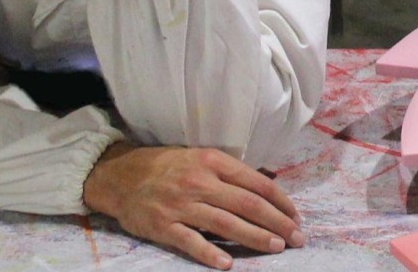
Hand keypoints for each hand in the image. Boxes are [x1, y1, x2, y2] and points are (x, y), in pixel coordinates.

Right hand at [83, 143, 304, 268]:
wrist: (121, 175)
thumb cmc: (167, 166)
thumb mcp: (200, 157)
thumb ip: (229, 172)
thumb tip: (267, 185)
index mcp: (212, 161)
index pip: (256, 182)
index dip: (280, 200)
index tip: (295, 216)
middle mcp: (200, 181)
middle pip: (247, 204)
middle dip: (277, 222)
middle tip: (297, 238)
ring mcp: (181, 205)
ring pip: (226, 224)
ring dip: (255, 237)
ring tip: (276, 248)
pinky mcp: (163, 226)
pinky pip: (191, 242)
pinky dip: (210, 253)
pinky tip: (228, 264)